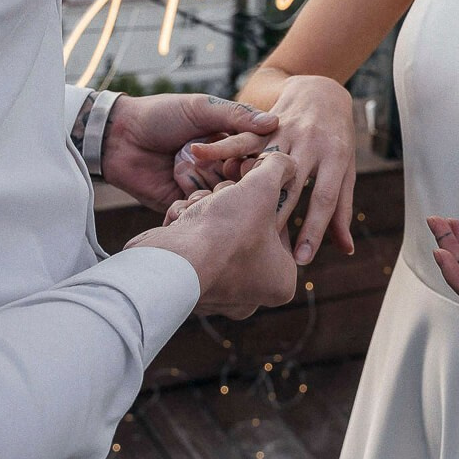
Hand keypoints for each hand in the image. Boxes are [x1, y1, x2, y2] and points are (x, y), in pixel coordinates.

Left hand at [101, 93, 277, 212]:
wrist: (118, 137)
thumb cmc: (161, 115)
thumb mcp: (200, 108)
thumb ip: (235, 116)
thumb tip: (273, 123)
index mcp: (227, 139)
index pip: (253, 152)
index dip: (255, 157)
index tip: (250, 158)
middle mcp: (219, 164)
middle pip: (243, 178)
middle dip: (238, 178)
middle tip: (226, 172)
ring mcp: (202, 185)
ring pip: (225, 197)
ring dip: (218, 192)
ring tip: (202, 183)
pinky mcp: (184, 204)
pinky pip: (202, 211)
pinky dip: (199, 205)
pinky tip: (190, 196)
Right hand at [125, 152, 298, 317]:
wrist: (172, 260)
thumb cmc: (227, 228)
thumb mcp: (264, 185)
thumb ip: (280, 167)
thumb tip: (286, 161)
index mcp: (280, 282)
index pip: (278, 225)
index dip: (263, 196)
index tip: (251, 184)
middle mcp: (251, 296)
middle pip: (246, 227)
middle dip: (231, 203)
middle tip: (225, 196)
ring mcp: (216, 293)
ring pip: (217, 232)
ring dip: (206, 209)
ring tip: (200, 209)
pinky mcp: (185, 285)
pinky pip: (192, 244)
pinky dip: (186, 225)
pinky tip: (182, 223)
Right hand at [183, 75, 355, 264]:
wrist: (322, 91)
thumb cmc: (336, 139)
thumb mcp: (344, 170)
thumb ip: (341, 210)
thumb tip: (346, 251)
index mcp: (335, 156)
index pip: (325, 198)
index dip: (313, 229)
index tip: (302, 260)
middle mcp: (311, 142)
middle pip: (291, 185)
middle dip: (276, 218)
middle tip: (259, 251)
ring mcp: (287, 130)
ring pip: (264, 162)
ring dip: (245, 186)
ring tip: (226, 213)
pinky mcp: (265, 122)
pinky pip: (242, 137)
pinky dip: (221, 147)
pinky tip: (198, 156)